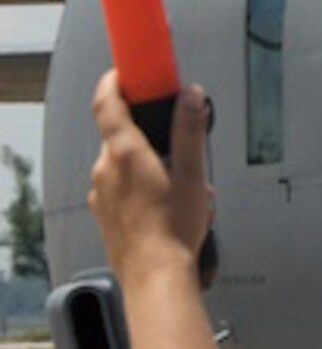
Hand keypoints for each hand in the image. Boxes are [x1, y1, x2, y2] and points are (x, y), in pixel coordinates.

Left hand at [90, 72, 212, 279]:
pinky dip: (139, 185)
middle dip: (149, 132)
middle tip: (175, 141)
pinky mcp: (104, 212)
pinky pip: (120, 186)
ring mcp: (101, 192)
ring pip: (123, 162)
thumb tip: (191, 96)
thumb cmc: (173, 231)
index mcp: (125, 153)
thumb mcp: (193, 174)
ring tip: (180, 184)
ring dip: (147, 163)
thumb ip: (190, 130)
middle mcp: (106, 169)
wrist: (155, 277)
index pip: (107, 102)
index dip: (114, 80)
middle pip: (121, 133)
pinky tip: (166, 203)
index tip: (126, 71)